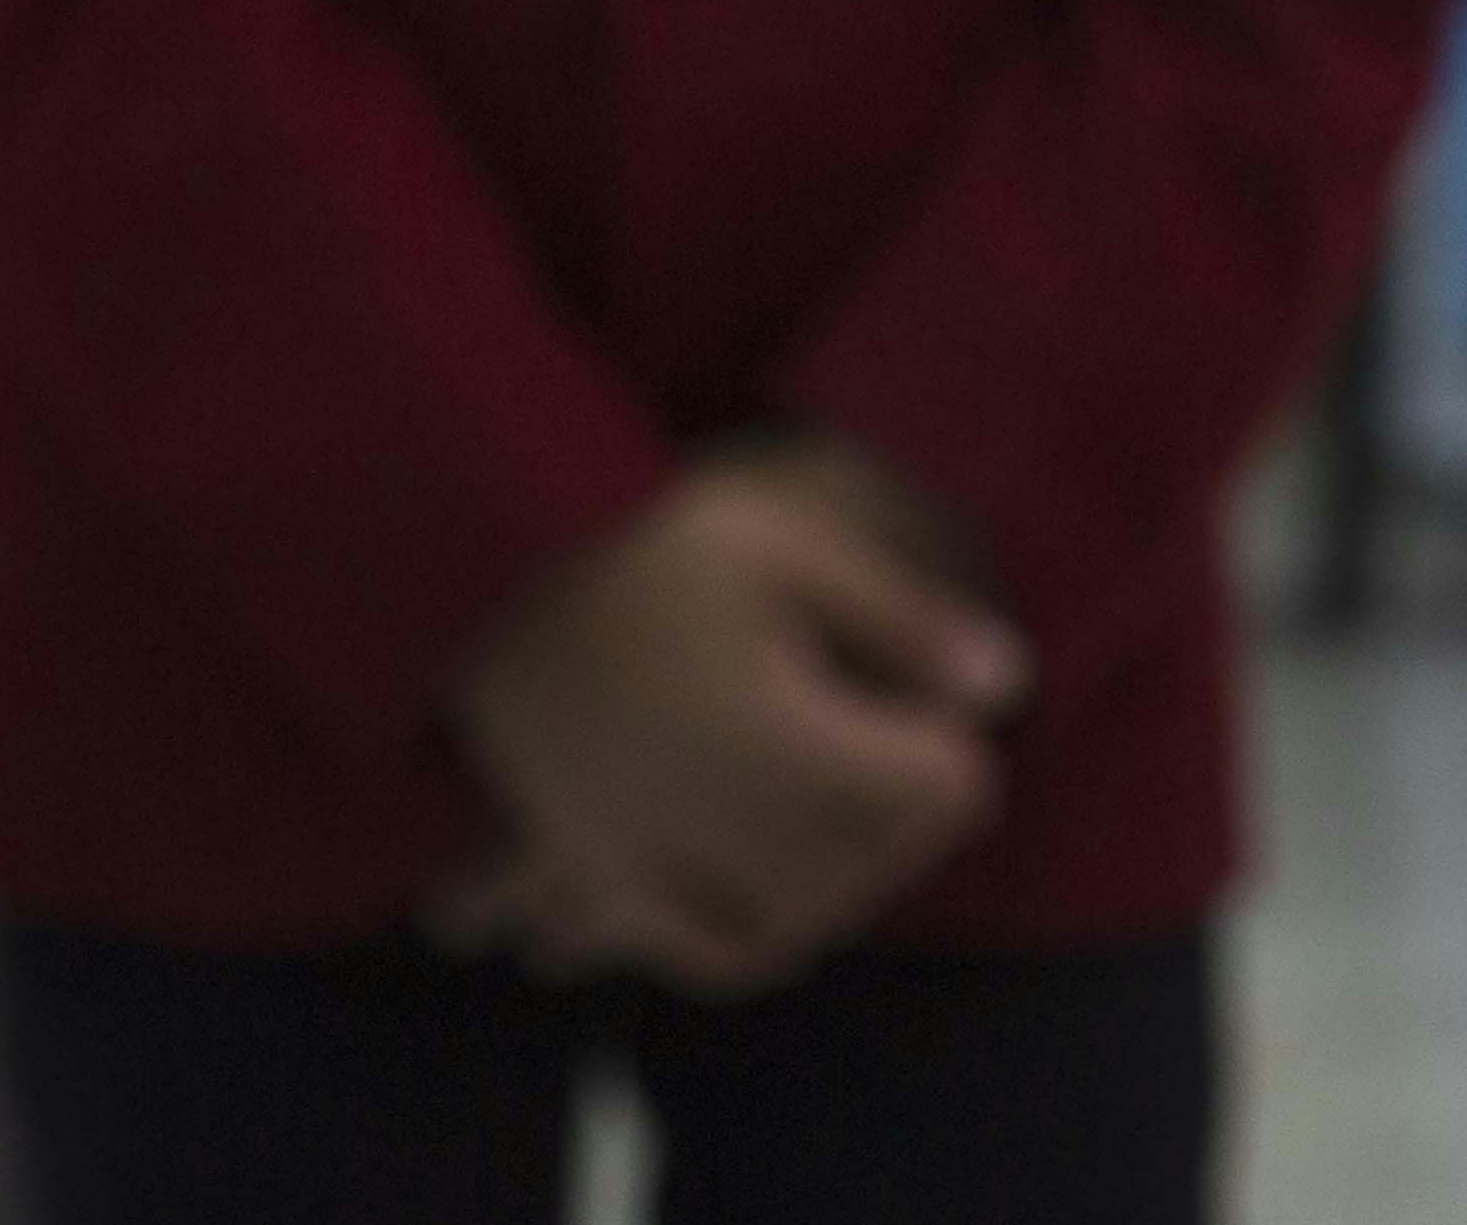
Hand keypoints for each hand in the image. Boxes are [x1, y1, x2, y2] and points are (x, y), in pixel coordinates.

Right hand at [441, 454, 1028, 995]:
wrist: (459, 534)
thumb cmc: (624, 528)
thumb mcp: (776, 537)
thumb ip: (901, 615)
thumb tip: (1007, 684)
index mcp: (803, 752)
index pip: (946, 790)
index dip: (948, 738)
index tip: (918, 685)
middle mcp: (730, 830)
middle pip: (858, 878)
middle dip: (888, 829)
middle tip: (879, 750)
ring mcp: (635, 851)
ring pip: (751, 931)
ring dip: (791, 906)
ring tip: (801, 856)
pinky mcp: (555, 845)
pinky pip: (611, 931)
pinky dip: (645, 939)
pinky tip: (662, 911)